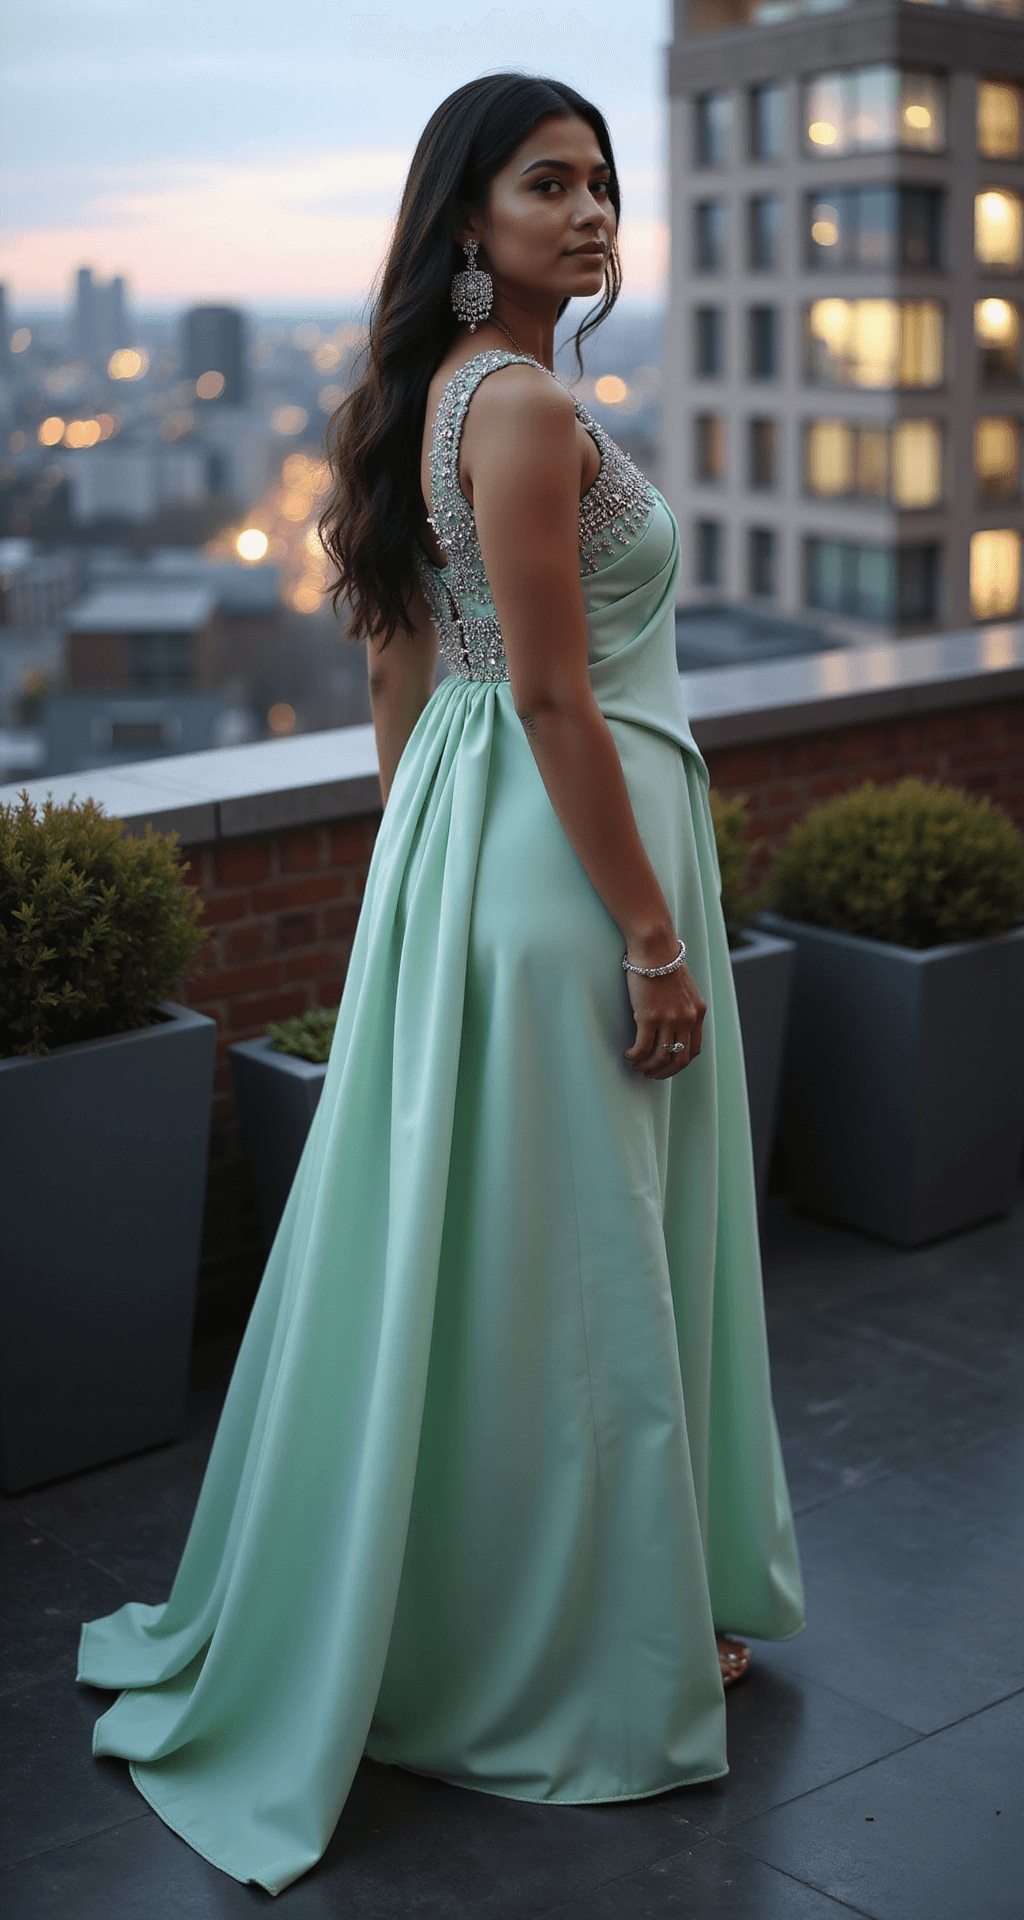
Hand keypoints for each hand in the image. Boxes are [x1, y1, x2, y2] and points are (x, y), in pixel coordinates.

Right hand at [623, 960, 706, 1079]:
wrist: (654, 949)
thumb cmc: (664, 963)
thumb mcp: (684, 988)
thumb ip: (683, 1006)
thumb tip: (673, 1022)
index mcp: (698, 1012)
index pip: (694, 1049)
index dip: (680, 1062)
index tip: (667, 1066)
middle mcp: (687, 1019)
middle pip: (680, 1059)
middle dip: (665, 1072)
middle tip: (651, 1075)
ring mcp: (669, 1019)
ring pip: (660, 1057)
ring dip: (647, 1066)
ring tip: (635, 1065)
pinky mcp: (649, 1017)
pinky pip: (642, 1047)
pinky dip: (634, 1056)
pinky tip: (627, 1055)